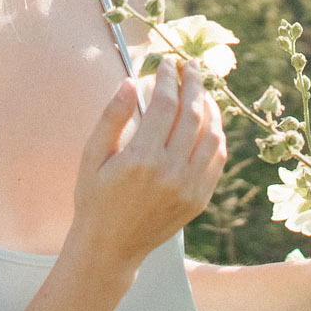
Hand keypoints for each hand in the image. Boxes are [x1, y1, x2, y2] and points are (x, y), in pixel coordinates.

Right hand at [66, 56, 225, 277]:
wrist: (110, 246)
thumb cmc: (95, 198)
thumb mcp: (92, 156)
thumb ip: (112, 117)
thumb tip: (131, 82)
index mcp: (141, 159)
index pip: (165, 104)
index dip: (168, 78)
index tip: (167, 63)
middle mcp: (170, 172)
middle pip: (193, 114)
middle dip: (194, 84)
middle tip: (191, 65)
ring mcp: (189, 188)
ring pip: (212, 135)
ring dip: (210, 107)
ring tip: (202, 90)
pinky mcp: (200, 199)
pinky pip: (217, 159)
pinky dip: (216, 135)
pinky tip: (208, 122)